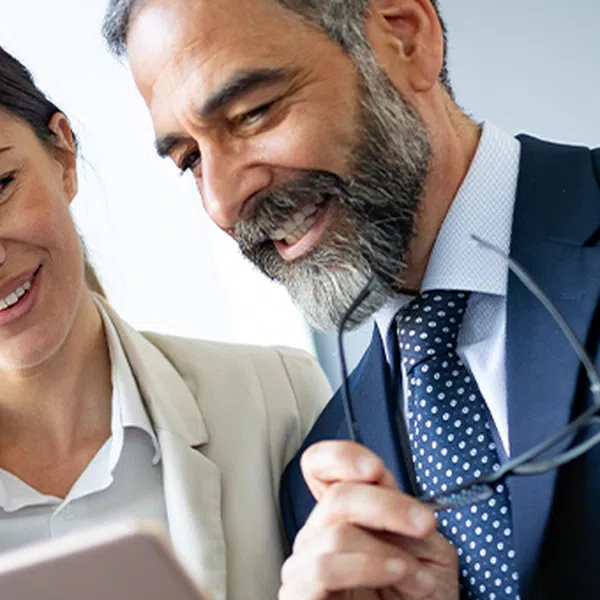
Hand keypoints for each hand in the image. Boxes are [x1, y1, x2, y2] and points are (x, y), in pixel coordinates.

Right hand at [279, 442, 458, 599]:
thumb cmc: (421, 596)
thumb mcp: (425, 545)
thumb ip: (404, 511)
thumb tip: (385, 485)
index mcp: (342, 514)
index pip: (319, 465)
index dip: (340, 457)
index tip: (375, 470)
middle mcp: (317, 535)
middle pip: (336, 495)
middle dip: (387, 506)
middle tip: (423, 523)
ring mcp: (304, 566)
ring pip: (335, 532)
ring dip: (384, 549)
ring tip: (416, 572)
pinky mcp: (299, 595)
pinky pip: (323, 568)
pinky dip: (366, 566)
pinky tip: (394, 573)